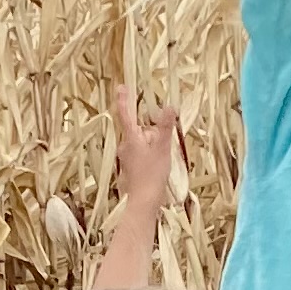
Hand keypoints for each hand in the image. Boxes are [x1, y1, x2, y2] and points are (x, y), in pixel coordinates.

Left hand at [111, 82, 181, 214]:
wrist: (143, 202)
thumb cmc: (152, 175)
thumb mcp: (162, 148)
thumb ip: (165, 127)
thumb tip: (169, 107)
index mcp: (131, 138)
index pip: (126, 114)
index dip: (124, 100)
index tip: (122, 87)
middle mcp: (124, 146)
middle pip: (139, 130)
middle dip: (151, 132)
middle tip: (162, 145)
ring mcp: (126, 158)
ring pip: (141, 143)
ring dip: (152, 145)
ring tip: (161, 160)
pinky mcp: (129, 168)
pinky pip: (140, 154)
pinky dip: (149, 155)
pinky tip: (156, 167)